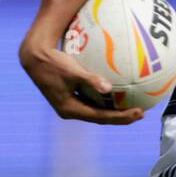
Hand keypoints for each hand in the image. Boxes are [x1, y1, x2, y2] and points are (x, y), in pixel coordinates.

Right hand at [19, 35, 143, 124]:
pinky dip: (107, 100)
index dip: (121, 117)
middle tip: (141, 113)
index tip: (138, 113)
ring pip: (98, 111)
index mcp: (70, 109)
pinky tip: (119, 93)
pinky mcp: (71, 96)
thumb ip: (90, 80)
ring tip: (134, 107)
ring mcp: (71, 104)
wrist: (34, 57)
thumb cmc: (52, 62)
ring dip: (116, 110)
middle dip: (122, 117)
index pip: (101, 118)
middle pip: (101, 118)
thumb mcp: (71, 71)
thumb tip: (108, 88)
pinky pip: (94, 101)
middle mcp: (71, 110)